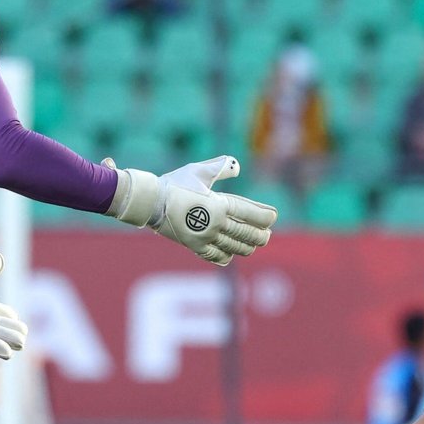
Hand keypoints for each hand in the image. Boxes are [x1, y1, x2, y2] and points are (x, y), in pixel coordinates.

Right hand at [104, 155, 277, 265]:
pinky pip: (214, 256)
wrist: (150, 202)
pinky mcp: (194, 246)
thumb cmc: (175, 183)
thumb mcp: (198, 171)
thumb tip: (236, 167)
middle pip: (245, 233)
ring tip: (253, 245)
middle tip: (267, 235)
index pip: (249, 213)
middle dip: (259, 235)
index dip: (264, 216)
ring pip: (233, 247)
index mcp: (219, 205)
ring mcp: (205, 237)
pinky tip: (230, 255)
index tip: (272, 218)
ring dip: (246, 247)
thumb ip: (220, 168)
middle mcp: (215, 224)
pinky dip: (225, 256)